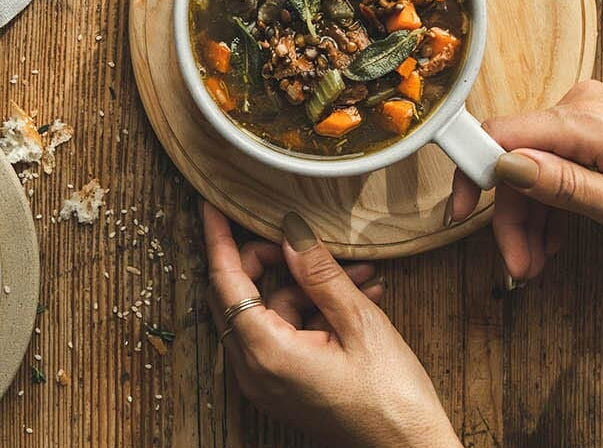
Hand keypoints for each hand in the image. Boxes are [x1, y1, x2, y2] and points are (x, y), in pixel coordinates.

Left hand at [201, 202, 461, 447]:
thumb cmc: (390, 398)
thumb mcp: (359, 322)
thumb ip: (319, 273)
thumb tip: (291, 232)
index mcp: (267, 353)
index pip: (226, 281)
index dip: (218, 238)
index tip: (212, 205)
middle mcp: (256, 372)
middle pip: (240, 294)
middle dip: (273, 257)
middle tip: (304, 237)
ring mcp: (269, 382)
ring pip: (271, 311)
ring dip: (308, 285)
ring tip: (359, 274)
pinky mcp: (286, 387)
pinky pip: (286, 332)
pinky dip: (314, 310)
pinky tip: (356, 296)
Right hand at [451, 81, 602, 280]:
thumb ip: (564, 186)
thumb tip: (505, 167)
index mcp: (584, 121)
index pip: (500, 134)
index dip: (471, 172)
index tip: (461, 214)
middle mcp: (577, 104)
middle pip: (515, 157)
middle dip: (509, 215)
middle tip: (519, 267)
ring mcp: (585, 111)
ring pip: (532, 162)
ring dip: (529, 214)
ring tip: (536, 263)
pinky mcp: (592, 122)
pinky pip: (554, 158)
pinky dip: (549, 198)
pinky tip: (553, 238)